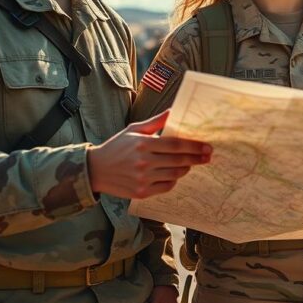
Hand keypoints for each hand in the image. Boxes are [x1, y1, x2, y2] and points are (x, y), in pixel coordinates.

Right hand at [87, 111, 212, 199]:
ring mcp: (143, 179)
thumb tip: (173, 111)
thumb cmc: (117, 146)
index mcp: (143, 144)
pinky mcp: (142, 192)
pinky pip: (166, 187)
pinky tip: (174, 174)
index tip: (207, 147)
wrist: (96, 170)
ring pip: (175, 175)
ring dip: (186, 168)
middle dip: (196, 158)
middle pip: (179, 160)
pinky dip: (173, 180)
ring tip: (190, 163)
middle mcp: (144, 162)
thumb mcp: (134, 129)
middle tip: (207, 156)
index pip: (176, 145)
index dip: (194, 146)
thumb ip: (155, 122)